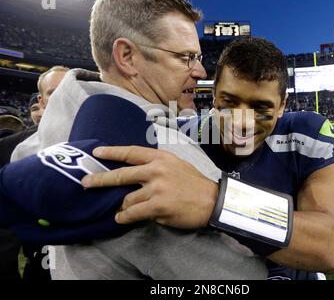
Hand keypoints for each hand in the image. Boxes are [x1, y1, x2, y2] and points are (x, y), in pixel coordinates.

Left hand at [81, 146, 218, 228]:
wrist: (211, 200)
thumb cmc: (194, 183)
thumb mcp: (176, 164)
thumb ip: (156, 165)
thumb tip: (135, 170)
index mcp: (161, 158)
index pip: (131, 152)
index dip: (113, 152)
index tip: (97, 152)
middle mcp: (156, 170)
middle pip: (122, 174)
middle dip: (101, 179)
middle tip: (86, 182)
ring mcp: (156, 188)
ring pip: (128, 199)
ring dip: (122, 206)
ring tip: (120, 210)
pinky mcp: (157, 205)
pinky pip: (133, 212)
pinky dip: (124, 217)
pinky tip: (121, 218)